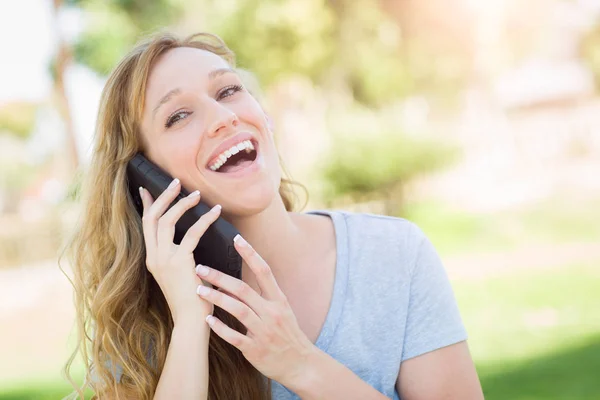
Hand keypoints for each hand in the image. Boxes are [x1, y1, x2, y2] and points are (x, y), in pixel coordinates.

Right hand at [139, 178, 220, 325]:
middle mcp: (154, 256)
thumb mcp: (178, 274)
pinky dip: (204, 220)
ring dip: (182, 203)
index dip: (147, 205)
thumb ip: (178, 257)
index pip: (145, 225)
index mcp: (152, 259)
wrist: (191, 321)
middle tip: (176, 182)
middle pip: (153, 218)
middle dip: (163, 197)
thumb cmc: (192, 298)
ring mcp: (164, 259)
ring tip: (197, 193)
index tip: (146, 189)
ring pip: (168, 221)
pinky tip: (215, 212)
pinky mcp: (180, 262)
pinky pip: (191, 233)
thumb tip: (187, 241)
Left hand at [194, 235, 316, 385]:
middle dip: (220, 277)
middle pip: (243, 289)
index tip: (236, 238)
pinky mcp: (255, 349)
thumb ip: (264, 297)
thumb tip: (239, 281)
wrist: (301, 365)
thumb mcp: (283, 311)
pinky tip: (207, 320)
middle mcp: (272, 313)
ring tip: (199, 290)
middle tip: (200, 268)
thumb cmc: (288, 335)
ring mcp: (264, 331)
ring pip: (237, 310)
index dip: (250, 254)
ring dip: (216, 299)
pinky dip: (220, 328)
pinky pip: (234, 337)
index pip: (264, 271)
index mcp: (279, 301)